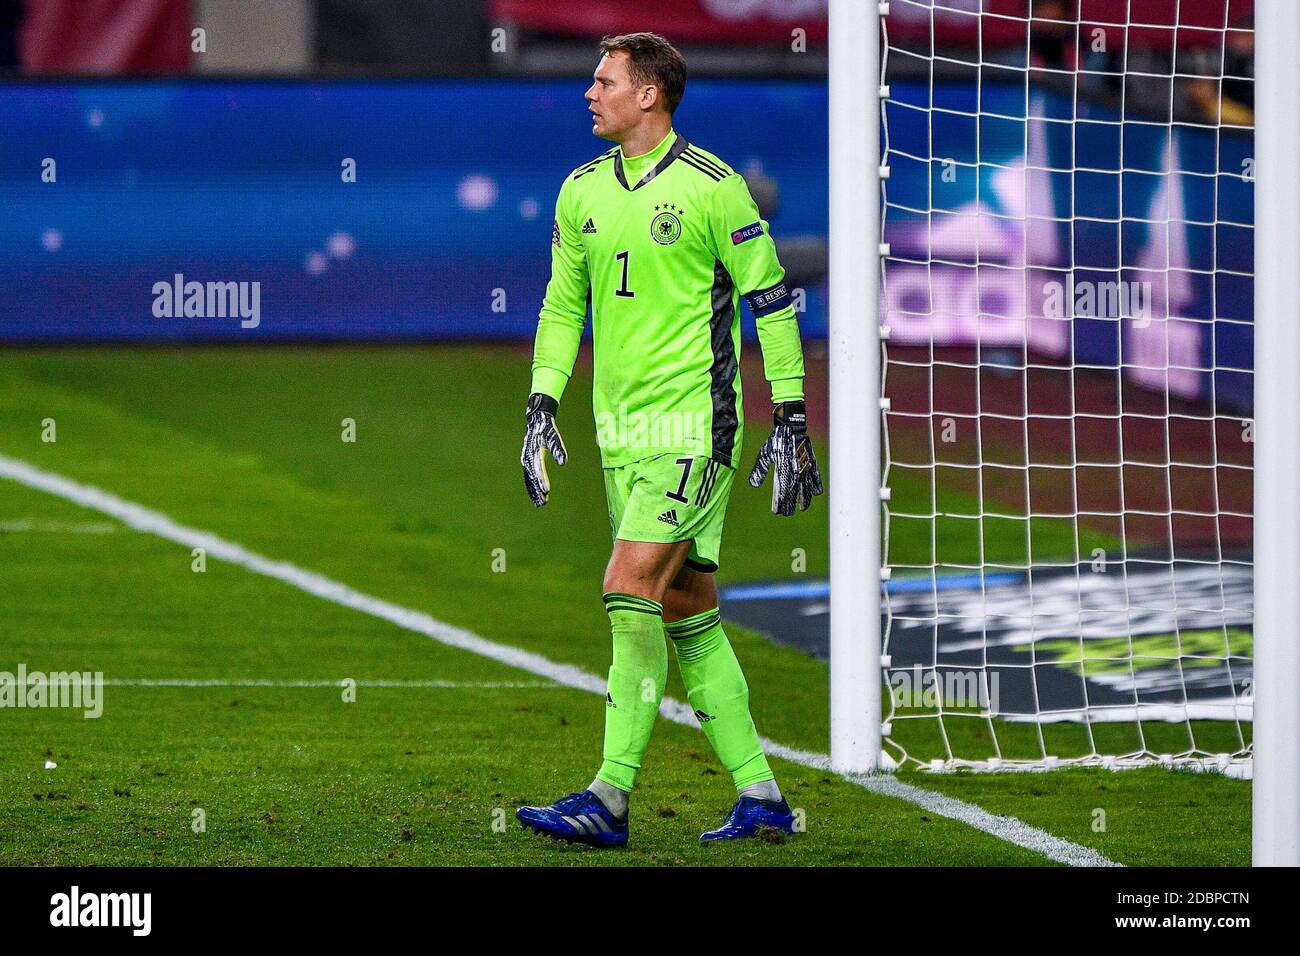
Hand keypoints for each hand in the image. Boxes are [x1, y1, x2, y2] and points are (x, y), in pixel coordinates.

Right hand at [521, 392, 566, 506]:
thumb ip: (558, 449)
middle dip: (537, 490)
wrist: (536, 421)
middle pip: (532, 477)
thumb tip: (563, 462)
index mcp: (534, 452)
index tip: (547, 490)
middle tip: (543, 503)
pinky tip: (536, 495)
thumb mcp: (554, 437)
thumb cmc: (547, 429)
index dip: (542, 480)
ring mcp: (526, 460)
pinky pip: (528, 477)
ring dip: (533, 492)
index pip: (538, 469)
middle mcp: (528, 458)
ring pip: (528, 479)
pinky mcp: (527, 462)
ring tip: (540, 504)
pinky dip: (531, 486)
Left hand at [748, 400, 822, 515]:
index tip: (777, 512)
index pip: (781, 491)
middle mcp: (795, 470)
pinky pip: (815, 476)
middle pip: (794, 492)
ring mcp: (805, 466)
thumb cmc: (775, 440)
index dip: (780, 503)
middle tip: (787, 513)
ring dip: (804, 499)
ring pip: (806, 487)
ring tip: (802, 508)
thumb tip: (753, 485)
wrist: (791, 426)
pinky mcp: (812, 462)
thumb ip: (759, 470)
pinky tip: (816, 494)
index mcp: (782, 469)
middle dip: (791, 504)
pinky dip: (816, 485)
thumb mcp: (764, 454)